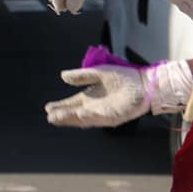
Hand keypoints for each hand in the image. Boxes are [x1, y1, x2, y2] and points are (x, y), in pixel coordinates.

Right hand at [45, 59, 192, 127]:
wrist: (145, 82)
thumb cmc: (124, 77)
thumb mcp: (101, 73)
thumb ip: (84, 75)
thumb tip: (63, 76)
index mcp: (90, 97)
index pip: (71, 103)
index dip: (60, 106)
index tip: (47, 107)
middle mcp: (94, 107)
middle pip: (74, 113)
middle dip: (63, 115)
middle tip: (50, 116)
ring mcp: (103, 113)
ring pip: (84, 118)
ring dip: (72, 118)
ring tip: (59, 117)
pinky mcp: (114, 117)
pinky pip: (100, 118)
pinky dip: (90, 117)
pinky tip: (81, 114)